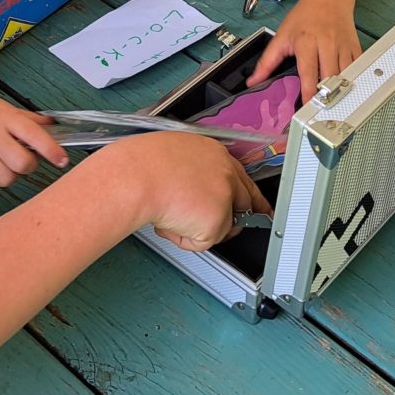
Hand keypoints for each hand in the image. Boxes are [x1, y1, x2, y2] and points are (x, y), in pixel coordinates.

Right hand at [0, 86, 69, 197]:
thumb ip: (24, 118)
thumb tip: (51, 127)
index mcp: (3, 116)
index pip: (34, 135)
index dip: (52, 150)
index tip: (62, 161)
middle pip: (22, 164)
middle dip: (27, 165)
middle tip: (19, 159)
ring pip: (5, 180)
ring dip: (7, 176)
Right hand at [99, 133, 271, 251]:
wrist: (136, 177)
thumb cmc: (142, 166)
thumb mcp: (172, 157)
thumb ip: (192, 172)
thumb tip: (191, 192)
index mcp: (213, 153)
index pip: (239, 175)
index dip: (248, 194)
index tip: (258, 205)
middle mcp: (224, 171)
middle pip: (244, 201)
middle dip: (236, 219)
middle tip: (225, 227)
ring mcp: (224, 194)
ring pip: (219, 225)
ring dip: (195, 227)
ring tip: (169, 214)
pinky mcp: (217, 218)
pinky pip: (203, 241)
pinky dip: (184, 238)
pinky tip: (168, 222)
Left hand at [248, 0, 360, 101]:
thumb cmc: (305, 15)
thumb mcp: (282, 36)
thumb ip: (267, 61)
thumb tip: (254, 81)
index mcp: (307, 42)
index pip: (309, 73)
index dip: (309, 93)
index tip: (306, 109)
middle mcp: (327, 45)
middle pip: (330, 78)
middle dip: (325, 96)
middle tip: (319, 112)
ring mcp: (343, 47)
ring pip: (345, 76)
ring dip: (339, 91)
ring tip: (332, 103)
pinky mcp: (355, 48)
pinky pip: (357, 69)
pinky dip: (351, 81)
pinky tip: (345, 89)